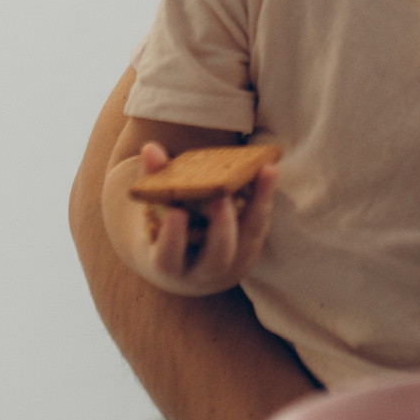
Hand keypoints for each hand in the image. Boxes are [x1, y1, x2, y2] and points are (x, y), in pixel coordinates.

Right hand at [116, 140, 277, 296]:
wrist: (190, 260)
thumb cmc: (166, 228)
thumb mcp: (154, 212)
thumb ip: (153, 182)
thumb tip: (151, 149)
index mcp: (170, 265)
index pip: (168, 259)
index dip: (172, 239)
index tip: (176, 212)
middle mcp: (203, 270)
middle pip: (216, 258)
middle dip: (221, 227)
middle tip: (221, 197)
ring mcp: (232, 261)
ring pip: (248, 239)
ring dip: (257, 205)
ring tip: (263, 170)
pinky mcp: (252, 245)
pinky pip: (261, 223)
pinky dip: (264, 197)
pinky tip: (268, 170)